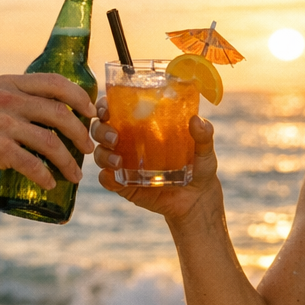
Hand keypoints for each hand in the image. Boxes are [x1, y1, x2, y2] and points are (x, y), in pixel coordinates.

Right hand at [0, 75, 95, 194]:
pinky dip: (46, 176)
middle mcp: (5, 98)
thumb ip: (15, 103)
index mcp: (7, 84)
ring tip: (75, 174)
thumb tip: (54, 113)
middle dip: (80, 133)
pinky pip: (33, 164)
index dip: (79, 97)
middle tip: (87, 149)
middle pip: (59, 112)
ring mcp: (0, 124)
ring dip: (68, 161)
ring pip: (50, 141)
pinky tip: (51, 184)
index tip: (91, 113)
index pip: (55, 82)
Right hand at [91, 98, 220, 222]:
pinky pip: (108, 180)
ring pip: (100, 154)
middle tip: (114, 137)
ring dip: (103, 154)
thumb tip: (196, 120)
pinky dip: (106, 178)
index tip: (107, 107)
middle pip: (101, 129)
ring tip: (117, 161)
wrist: (197, 199)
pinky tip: (112, 177)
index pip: (116, 109)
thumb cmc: (199, 167)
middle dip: (101, 130)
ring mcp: (125, 164)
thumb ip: (203, 135)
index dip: (105, 106)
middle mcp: (129, 142)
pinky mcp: (126, 185)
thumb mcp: (204, 149)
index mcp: (143, 126)